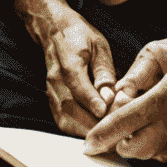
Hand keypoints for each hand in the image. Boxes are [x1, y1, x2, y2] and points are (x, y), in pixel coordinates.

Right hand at [14, 0, 116, 136]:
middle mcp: (55, 80)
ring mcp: (51, 91)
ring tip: (108, 136)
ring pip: (65, 120)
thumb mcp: (98, 45)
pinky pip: (62, 121)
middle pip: (70, 110)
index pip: (78, 87)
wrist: (53, 30)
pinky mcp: (51, 100)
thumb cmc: (79, 36)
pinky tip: (94, 133)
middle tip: (115, 131)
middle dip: (93, 124)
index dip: (92, 102)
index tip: (106, 114)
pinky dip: (77, 131)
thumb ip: (104, 71)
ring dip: (85, 131)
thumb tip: (109, 96)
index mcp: (68, 62)